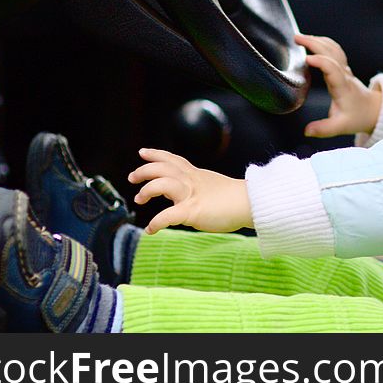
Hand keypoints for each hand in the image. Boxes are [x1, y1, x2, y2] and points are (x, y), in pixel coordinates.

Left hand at [127, 148, 252, 234]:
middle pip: (162, 168)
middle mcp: (191, 181)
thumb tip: (185, 201)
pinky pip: (168, 216)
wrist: (251, 203)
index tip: (143, 152)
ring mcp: (191, 195)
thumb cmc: (236, 199)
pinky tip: (150, 229)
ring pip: (162, 184)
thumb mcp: (212, 187)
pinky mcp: (193, 211)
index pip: (173, 160)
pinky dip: (156, 222)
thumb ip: (197, 190)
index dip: (156, 154)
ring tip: (139, 200)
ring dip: (147, 190)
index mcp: (196, 175)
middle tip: (132, 178)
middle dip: (144, 170)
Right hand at [295, 33, 381, 137]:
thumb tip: (307, 131)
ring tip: (300, 38)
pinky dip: (323, 43)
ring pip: (333, 49)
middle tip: (296, 38)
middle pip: (331, 53)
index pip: (333, 70)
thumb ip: (324, 129)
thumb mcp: (341, 127)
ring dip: (317, 40)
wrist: (373, 110)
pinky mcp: (343, 68)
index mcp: (343, 87)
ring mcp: (345, 70)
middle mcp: (344, 75)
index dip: (321, 62)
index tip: (306, 59)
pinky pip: (334, 50)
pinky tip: (312, 41)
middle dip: (315, 43)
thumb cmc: (357, 117)